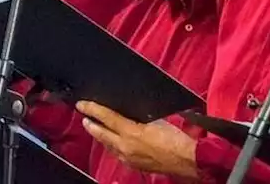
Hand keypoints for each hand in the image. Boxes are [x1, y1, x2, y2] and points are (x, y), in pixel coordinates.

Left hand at [77, 101, 197, 180]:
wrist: (186, 160)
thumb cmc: (176, 139)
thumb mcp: (159, 120)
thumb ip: (143, 117)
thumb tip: (133, 112)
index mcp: (132, 132)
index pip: (107, 117)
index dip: (93, 109)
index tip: (82, 104)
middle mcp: (125, 146)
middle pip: (101, 134)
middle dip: (91, 125)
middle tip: (85, 117)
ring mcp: (127, 158)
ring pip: (107, 145)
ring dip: (100, 135)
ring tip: (96, 128)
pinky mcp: (132, 165)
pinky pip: (116, 153)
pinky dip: (111, 145)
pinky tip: (113, 143)